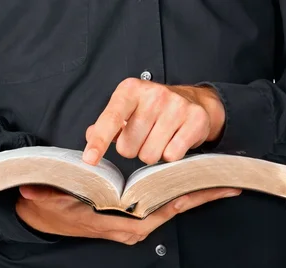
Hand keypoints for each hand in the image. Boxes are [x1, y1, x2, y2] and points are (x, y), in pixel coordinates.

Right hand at [15, 185, 240, 244]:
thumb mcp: (44, 200)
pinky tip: (189, 184)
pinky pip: (157, 208)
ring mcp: (127, 224)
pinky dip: (175, 196)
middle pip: (165, 213)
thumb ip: (43, 195)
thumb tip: (31, 190)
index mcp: (108, 224)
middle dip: (193, 199)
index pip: (148, 216)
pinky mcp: (128, 218)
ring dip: (188, 197)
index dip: (175, 204)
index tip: (196, 192)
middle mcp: (123, 227)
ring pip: (164, 211)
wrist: (41, 216)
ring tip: (213, 181)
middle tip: (221, 184)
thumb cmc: (47, 208)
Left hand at [83, 78, 224, 164]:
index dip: (99, 142)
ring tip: (158, 138)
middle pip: (128, 147)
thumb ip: (105, 124)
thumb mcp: (124, 109)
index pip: (110, 119)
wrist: (193, 100)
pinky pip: (172, 156)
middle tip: (143, 136)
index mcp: (130, 90)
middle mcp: (153, 94)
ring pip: (149, 155)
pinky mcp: (196, 119)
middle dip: (132, 149)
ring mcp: (177, 106)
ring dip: (151, 154)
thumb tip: (90, 135)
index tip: (89, 160)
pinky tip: (174, 140)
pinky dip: (170, 155)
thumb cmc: (151, 108)